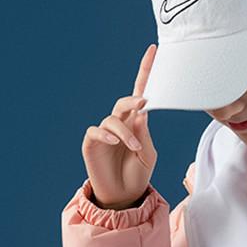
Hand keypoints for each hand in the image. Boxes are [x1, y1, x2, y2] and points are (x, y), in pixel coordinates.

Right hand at [81, 44, 158, 208]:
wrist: (124, 196)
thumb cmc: (137, 174)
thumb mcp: (148, 155)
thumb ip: (145, 135)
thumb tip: (140, 114)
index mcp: (136, 122)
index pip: (141, 92)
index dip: (146, 71)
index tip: (154, 50)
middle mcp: (120, 123)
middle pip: (125, 101)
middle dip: (133, 99)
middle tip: (144, 102)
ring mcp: (105, 132)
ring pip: (112, 119)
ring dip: (125, 132)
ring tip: (134, 148)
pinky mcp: (92, 142)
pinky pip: (96, 131)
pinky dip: (106, 135)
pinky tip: (113, 142)